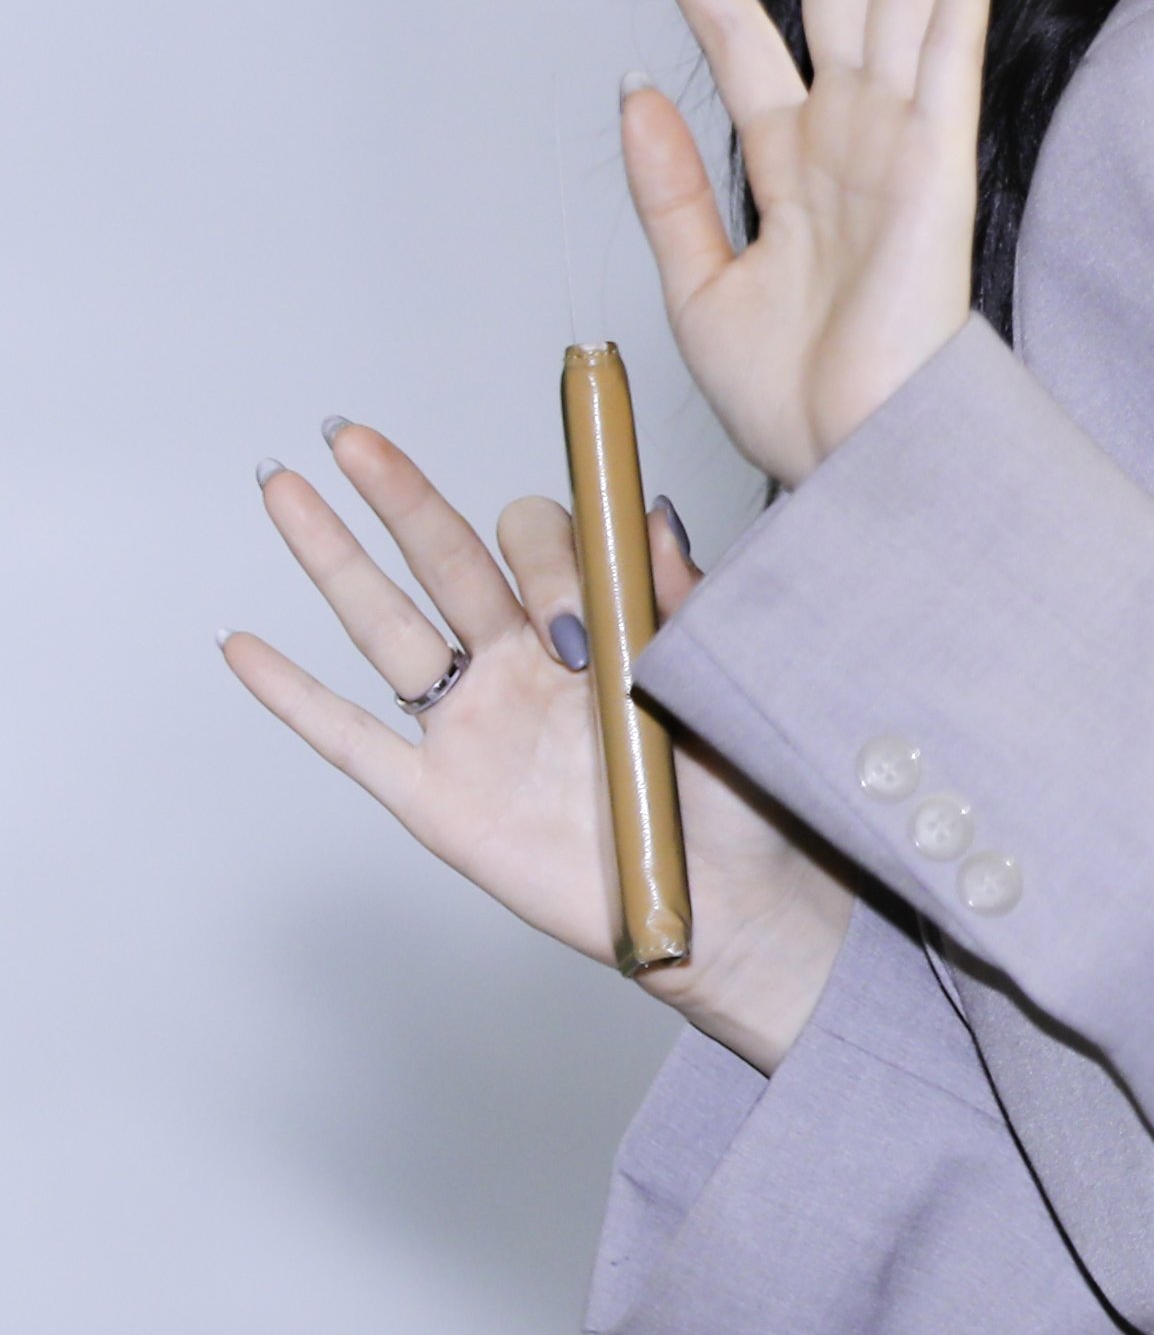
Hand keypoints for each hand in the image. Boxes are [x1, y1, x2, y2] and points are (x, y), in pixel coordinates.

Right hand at [221, 425, 851, 1071]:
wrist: (720, 899)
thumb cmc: (729, 790)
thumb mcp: (711, 675)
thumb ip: (678, 595)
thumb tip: (649, 510)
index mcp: (584, 625)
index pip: (536, 544)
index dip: (550, 559)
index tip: (578, 626)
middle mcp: (517, 665)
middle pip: (442, 560)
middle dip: (398, 494)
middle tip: (351, 435)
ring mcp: (472, 727)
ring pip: (386, 625)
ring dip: (333, 557)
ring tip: (283, 488)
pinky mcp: (440, 800)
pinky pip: (351, 739)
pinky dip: (293, 695)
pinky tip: (243, 645)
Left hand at [623, 0, 1006, 487]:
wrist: (858, 463)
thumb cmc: (800, 403)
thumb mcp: (695, 288)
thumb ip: (668, 188)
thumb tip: (636, 91)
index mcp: (791, 161)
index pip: (736, 29)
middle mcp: (849, 132)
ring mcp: (899, 137)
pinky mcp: (940, 158)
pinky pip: (952, 45)